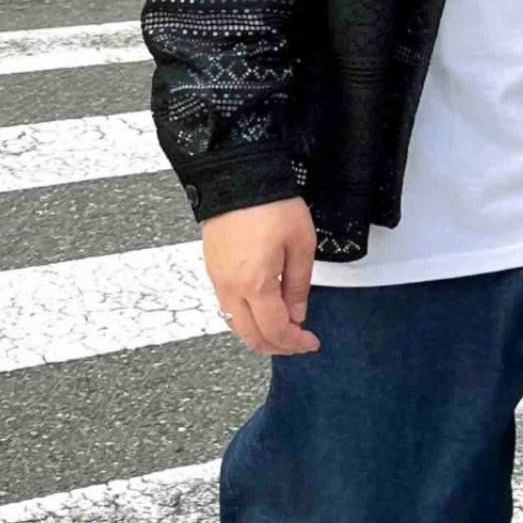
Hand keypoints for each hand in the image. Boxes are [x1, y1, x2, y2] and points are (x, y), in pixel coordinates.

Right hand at [201, 197, 320, 354]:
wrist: (237, 176)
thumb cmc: (271, 204)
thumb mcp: (301, 244)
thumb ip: (299, 286)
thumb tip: (297, 314)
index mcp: (255, 284)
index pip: (275, 331)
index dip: (295, 344)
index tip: (310, 342)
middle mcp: (230, 287)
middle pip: (250, 336)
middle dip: (277, 346)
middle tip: (298, 342)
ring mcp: (217, 279)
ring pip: (235, 325)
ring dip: (260, 334)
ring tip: (283, 328)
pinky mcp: (212, 269)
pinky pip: (226, 307)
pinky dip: (245, 319)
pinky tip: (263, 311)